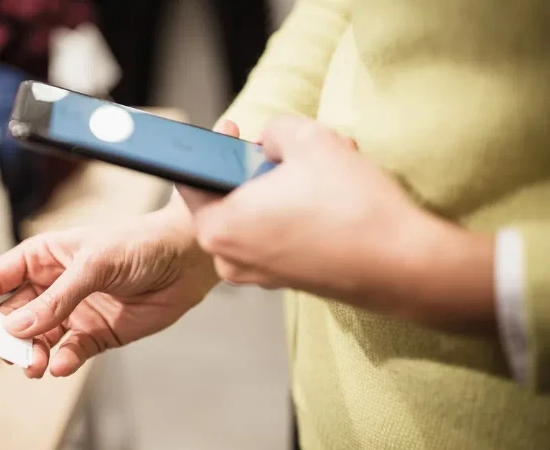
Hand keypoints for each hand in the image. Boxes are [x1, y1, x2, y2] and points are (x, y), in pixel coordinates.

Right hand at [0, 207, 217, 377]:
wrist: (186, 261)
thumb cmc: (139, 244)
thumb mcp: (94, 264)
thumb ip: (57, 298)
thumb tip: (18, 327)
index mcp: (42, 258)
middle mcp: (52, 286)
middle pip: (12, 317)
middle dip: (5, 337)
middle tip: (8, 353)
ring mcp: (72, 312)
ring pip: (37, 340)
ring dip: (32, 355)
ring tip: (35, 365)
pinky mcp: (95, 335)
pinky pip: (69, 353)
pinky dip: (62, 361)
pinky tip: (62, 364)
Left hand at [180, 117, 494, 331]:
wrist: (404, 266)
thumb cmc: (352, 207)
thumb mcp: (310, 139)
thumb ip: (274, 130)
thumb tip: (268, 140)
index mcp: (218, 225)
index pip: (192, 179)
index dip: (212, 148)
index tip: (231, 130)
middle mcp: (230, 257)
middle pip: (229, 196)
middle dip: (258, 167)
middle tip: (290, 149)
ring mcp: (258, 274)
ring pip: (258, 214)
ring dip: (284, 188)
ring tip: (323, 170)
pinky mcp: (287, 280)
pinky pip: (278, 234)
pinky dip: (297, 212)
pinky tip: (332, 197)